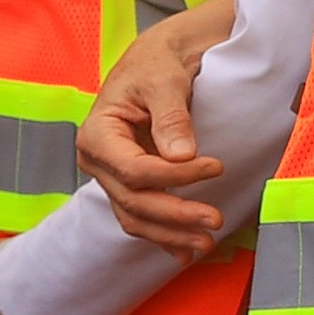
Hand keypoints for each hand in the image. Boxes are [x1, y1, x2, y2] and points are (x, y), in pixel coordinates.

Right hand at [79, 0, 239, 259]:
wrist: (155, 61)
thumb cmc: (156, 65)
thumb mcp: (163, 80)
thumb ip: (171, 117)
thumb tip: (183, 156)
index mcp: (97, 135)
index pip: (133, 170)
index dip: (174, 177)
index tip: (216, 166)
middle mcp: (97, 162)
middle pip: (133, 200)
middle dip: (175, 214)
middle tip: (216, 219)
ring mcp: (111, 177)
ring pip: (135, 216)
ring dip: (170, 234)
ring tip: (206, 244)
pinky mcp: (128, 184)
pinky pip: (141, 215)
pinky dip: (163, 235)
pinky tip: (185, 252)